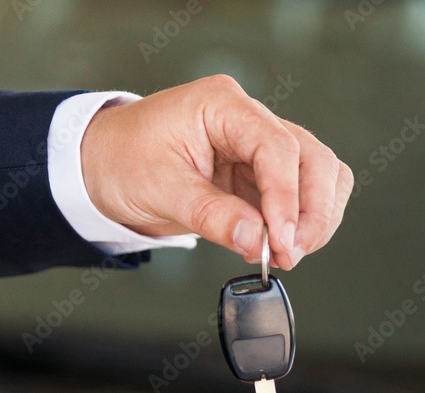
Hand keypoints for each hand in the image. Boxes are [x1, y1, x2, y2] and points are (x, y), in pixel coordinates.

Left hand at [81, 75, 353, 268]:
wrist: (104, 166)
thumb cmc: (123, 160)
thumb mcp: (160, 189)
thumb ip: (211, 215)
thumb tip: (257, 240)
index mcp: (222, 105)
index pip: (277, 147)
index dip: (286, 197)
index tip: (280, 240)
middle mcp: (250, 120)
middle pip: (313, 159)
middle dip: (311, 211)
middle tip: (290, 254)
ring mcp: (260, 147)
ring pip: (320, 175)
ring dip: (315, 218)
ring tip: (288, 253)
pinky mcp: (262, 175)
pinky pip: (303, 194)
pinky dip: (303, 222)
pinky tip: (283, 244)